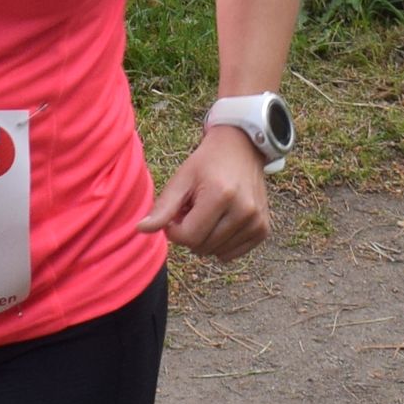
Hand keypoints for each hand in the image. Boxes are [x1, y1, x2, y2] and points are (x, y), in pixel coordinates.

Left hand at [137, 129, 273, 261]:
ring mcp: (256, 221)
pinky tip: (222, 221)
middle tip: (194, 208)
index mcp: (221, 196)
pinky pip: (232, 254)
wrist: (242, 148)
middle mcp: (244, 211)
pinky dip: (221, 244)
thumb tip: (141, 230)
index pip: (189, 237)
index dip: (175, 229)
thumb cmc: (207, 163)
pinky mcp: (263, 229)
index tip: (177, 211)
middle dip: (191, 232)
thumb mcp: (182, 179)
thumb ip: (163, 207)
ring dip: (206, 238)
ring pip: (216, 253)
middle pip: (202, 247)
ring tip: (209, 212)